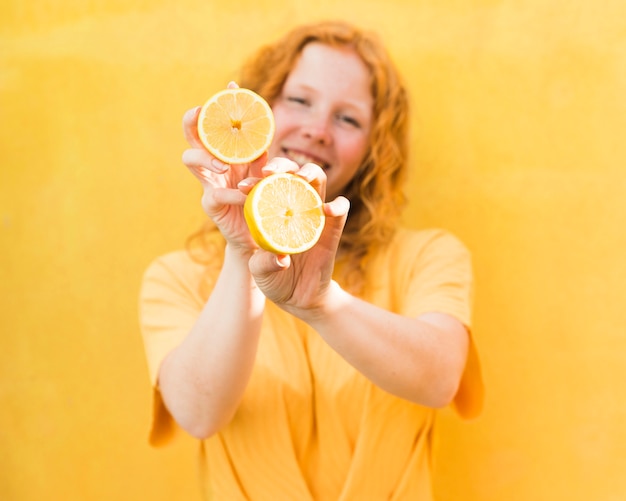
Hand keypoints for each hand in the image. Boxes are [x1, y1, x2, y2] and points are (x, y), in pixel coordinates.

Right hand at [181, 82, 266, 253]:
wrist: (257, 232)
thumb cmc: (260, 197)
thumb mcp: (264, 173)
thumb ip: (261, 157)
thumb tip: (264, 138)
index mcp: (225, 150)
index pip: (218, 121)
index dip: (221, 102)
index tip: (232, 85)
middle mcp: (211, 162)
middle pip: (192, 134)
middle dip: (192, 120)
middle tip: (200, 112)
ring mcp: (207, 181)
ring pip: (190, 159)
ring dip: (205, 157)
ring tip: (223, 165)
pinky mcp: (210, 204)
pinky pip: (216, 194)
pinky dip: (231, 194)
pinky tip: (243, 195)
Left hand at [246, 159, 349, 317]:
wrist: (299, 298)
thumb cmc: (274, 280)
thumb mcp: (260, 274)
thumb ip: (263, 264)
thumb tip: (279, 258)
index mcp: (270, 211)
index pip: (263, 186)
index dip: (253, 181)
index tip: (242, 187)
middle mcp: (292, 206)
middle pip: (291, 173)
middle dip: (281, 165)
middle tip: (269, 173)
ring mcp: (314, 214)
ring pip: (316, 180)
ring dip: (310, 172)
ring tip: (300, 177)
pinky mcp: (333, 227)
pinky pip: (341, 208)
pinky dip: (338, 204)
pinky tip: (327, 210)